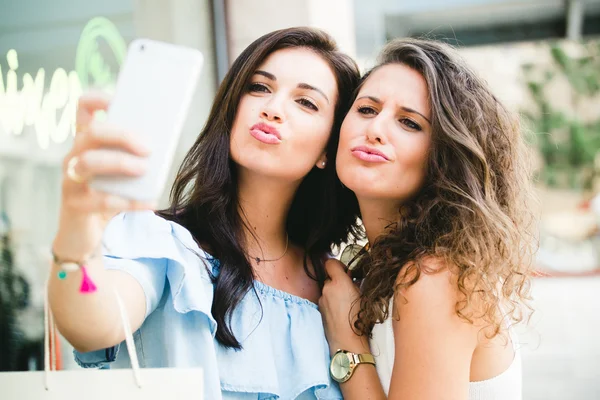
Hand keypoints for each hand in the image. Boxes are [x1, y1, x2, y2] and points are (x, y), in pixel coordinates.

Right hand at [53, 92, 153, 260]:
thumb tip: (166, 143)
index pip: (84, 108)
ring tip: (145, 169)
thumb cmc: (109, 196)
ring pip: (90, 162)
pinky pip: (102, 200)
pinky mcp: (75, 204)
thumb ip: (136, 157)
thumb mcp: (121, 173)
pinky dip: (130, 202)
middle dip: (121, 136)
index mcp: (87, 142)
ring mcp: (71, 179)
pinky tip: (150, 203)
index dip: (98, 99)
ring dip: (120, 163)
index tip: (118, 99)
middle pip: (92, 133)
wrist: (86, 235)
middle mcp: (75, 156)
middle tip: (148, 147)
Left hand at [319, 259, 368, 355]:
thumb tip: (352, 278)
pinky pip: (326, 301)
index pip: (331, 263)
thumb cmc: (360, 321)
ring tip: (347, 305)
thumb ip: (355, 283)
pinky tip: (341, 313)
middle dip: (338, 281)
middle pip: (330, 278)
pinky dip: (332, 303)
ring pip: (328, 290)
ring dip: (335, 293)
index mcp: (339, 282)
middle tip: (350, 290)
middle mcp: (327, 289)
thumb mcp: (364, 296)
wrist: (348, 342)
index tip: (346, 272)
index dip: (338, 266)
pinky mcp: (320, 310)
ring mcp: (322, 300)